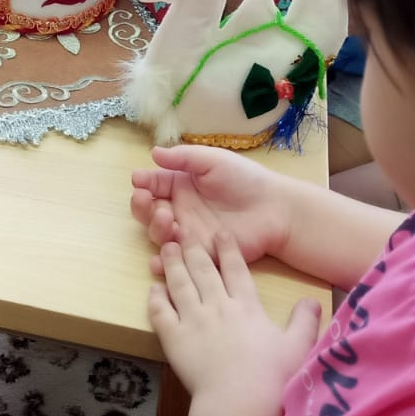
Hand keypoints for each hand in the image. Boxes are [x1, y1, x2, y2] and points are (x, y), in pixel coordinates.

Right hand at [130, 146, 288, 274]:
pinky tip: (158, 260)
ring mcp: (188, 234)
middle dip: (142, 207)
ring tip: (168, 220)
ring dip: (155, 227)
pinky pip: (177, 260)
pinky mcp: (200, 255)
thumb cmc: (245, 179)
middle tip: (149, 202)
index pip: (152, 184)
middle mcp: (180, 209)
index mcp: (181, 185)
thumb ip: (183, 158)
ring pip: (159, 234)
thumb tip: (153, 153)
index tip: (139, 182)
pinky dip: (163, 262)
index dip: (142, 183)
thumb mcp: (213, 161)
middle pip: (148, 211)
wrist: (274, 210)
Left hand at [150, 233, 320, 406]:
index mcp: (246, 308)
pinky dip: (156, 298)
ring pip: (180, 284)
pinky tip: (153, 288)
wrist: (240, 402)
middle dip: (194, 248)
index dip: (228, 249)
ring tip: (167, 248)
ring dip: (172, 264)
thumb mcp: (298, 348)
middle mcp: (218, 307)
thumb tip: (313, 300)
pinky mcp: (174, 339)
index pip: (236, 270)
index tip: (220, 232)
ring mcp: (193, 321)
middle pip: (203, 270)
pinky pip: (161, 313)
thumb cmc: (273, 378)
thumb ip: (305, 322)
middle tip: (184, 230)